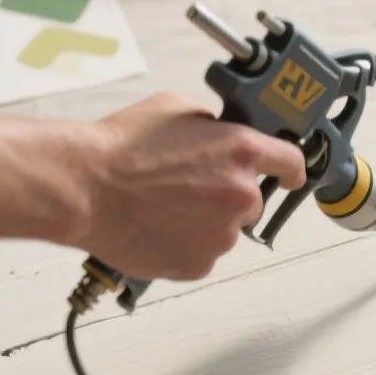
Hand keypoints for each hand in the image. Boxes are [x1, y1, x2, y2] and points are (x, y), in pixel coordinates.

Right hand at [78, 93, 306, 280]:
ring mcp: (221, 235)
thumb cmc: (121, 148)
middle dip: (225, 196)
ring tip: (160, 208)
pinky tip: (155, 228)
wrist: (86, 188)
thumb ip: (210, 125)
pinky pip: (200, 255)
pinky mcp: (198, 264)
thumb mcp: (175, 109)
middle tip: (185, 189)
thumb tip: (216, 135)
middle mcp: (239, 194)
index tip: (289, 176)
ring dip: (202, 223)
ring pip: (223, 231)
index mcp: (240, 151)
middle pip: (250, 201)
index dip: (290, 170)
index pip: (290, 162)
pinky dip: (183, 246)